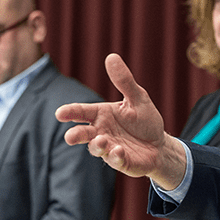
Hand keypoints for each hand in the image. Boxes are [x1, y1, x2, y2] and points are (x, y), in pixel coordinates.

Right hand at [55, 54, 186, 188]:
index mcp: (102, 114)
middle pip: (83, 134)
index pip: (82, 112)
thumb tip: (111, 56)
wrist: (160, 145)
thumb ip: (124, 81)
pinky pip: (116, 160)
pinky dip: (116, 156)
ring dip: (97, 146)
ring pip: (97, 149)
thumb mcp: (137, 97)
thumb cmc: (145, 120)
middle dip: (76, 135)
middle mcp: (101, 132)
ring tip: (101, 140)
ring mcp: (110, 148)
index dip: (70, 112)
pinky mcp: (121, 162)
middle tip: (69, 137)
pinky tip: (120, 150)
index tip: (59, 113)